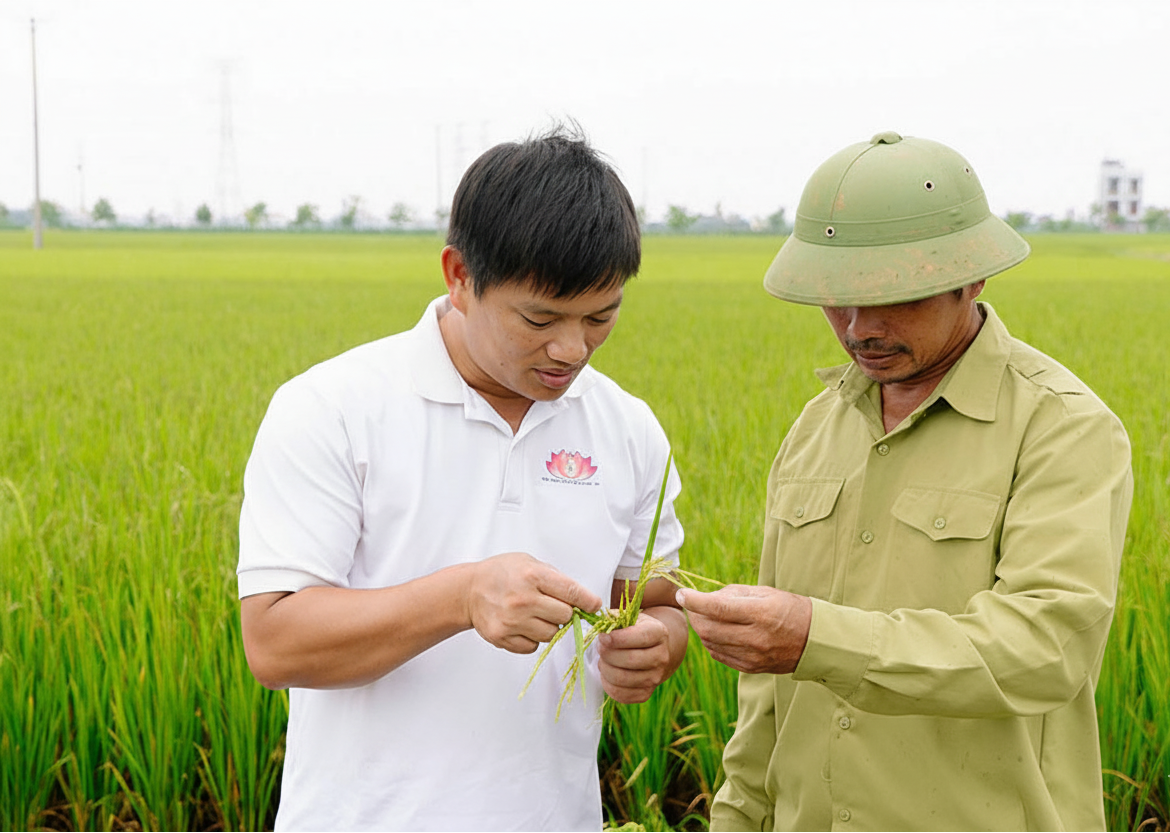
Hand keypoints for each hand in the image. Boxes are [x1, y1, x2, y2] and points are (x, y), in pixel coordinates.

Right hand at [466, 553, 602, 654]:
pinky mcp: (503, 637)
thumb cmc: (501, 574)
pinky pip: (533, 646)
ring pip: (551, 634)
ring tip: (534, 614)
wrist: (468, 590)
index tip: (594, 606)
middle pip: (565, 616)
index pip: (571, 592)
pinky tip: (522, 625)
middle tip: (553, 606)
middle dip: (564, 612)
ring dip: (548, 626)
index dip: (588, 601)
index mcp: (532, 576)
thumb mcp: (529, 562)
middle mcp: (523, 599)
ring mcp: (512, 621)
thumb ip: (554, 579)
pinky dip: (532, 638)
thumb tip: (582, 598)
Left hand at [597, 611, 676, 703]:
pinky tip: (607, 673)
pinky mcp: (646, 694)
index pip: (639, 638)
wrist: (652, 651)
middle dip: (607, 654)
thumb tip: (599, 629)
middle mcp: (661, 657)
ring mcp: (656, 678)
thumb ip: (614, 619)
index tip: (603, 637)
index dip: (617, 638)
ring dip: (605, 668)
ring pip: (622, 678)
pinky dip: (607, 684)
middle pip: (629, 659)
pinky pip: (620, 694)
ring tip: (603, 660)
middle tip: (600, 648)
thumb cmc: (635, 630)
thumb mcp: (629, 618)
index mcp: (659, 633)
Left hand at [676, 585, 811, 674]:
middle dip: (694, 615)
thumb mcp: (765, 592)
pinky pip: (719, 656)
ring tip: (705, 617)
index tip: (681, 594)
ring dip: (701, 629)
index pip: (718, 608)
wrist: (815, 640)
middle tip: (693, 605)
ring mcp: (752, 656)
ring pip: (710, 643)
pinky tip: (715, 633)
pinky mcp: (751, 668)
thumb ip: (733, 594)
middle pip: (708, 629)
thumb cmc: (789, 609)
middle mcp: (755, 638)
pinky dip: (711, 643)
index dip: (695, 601)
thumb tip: (705, 598)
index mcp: (760, 614)